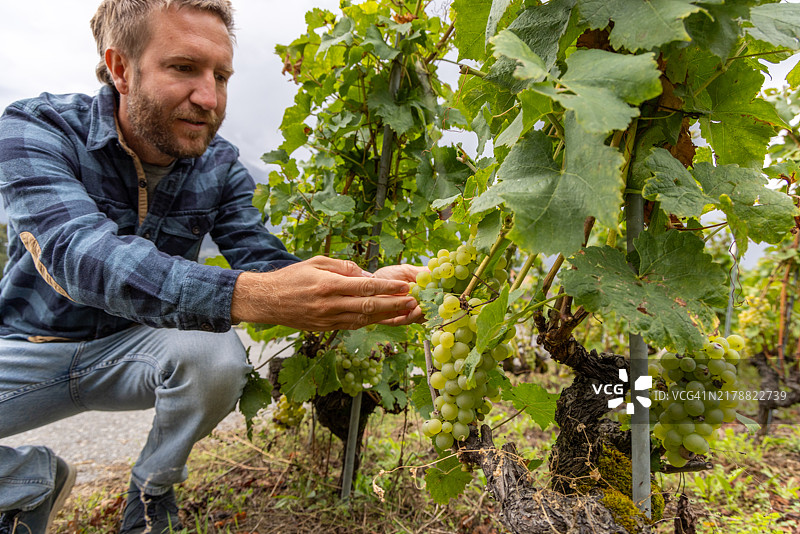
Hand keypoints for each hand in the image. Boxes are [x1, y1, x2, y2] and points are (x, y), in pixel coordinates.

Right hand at [230, 256, 416, 330]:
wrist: (267, 300)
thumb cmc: (292, 277)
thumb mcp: (317, 262)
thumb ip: (344, 267)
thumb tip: (366, 274)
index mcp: (328, 285)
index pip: (365, 287)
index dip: (388, 289)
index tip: (405, 287)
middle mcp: (330, 304)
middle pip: (369, 306)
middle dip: (394, 305)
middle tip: (414, 302)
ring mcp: (328, 319)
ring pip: (363, 320)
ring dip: (386, 317)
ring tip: (405, 312)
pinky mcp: (326, 329)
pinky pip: (352, 326)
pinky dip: (370, 322)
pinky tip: (383, 318)